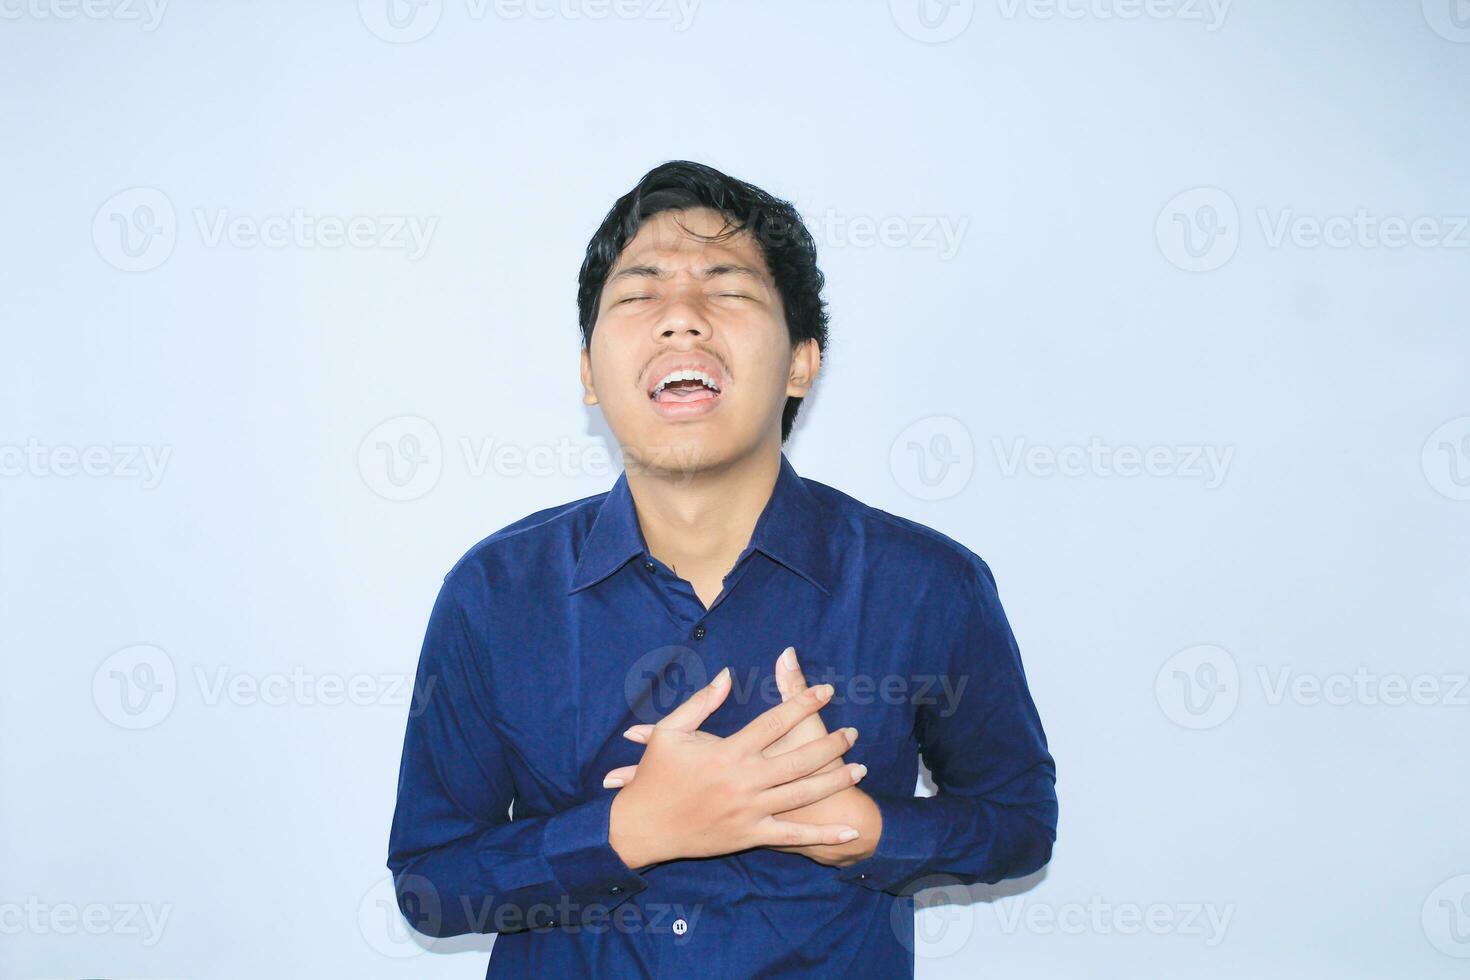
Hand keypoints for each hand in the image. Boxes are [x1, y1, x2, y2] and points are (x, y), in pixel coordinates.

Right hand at [606, 665, 869, 868]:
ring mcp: (748, 811)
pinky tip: (849, 832)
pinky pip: (792, 835)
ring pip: (802, 794)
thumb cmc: (654, 776)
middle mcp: (743, 781)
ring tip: (860, 769)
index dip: (803, 702)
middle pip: (799, 758)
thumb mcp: (669, 731)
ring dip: (834, 781)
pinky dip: (822, 835)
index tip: (827, 690)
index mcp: (726, 752)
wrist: (642, 827)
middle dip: (831, 744)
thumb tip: (726, 674)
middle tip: (854, 733)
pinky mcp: (749, 836)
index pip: (775, 721)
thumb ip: (701, 702)